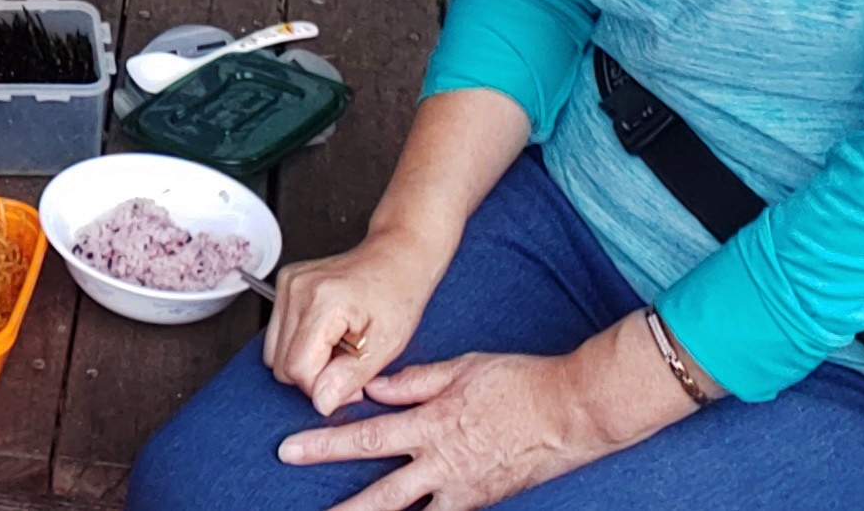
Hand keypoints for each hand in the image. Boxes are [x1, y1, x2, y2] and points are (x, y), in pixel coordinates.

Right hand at [263, 227, 448, 414]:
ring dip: (306, 361)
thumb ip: (351, 376)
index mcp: (323, 302)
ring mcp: (287, 285)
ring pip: (274, 354)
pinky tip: (329, 335)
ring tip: (339, 349)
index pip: (298, 369)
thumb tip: (321, 402)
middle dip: (315, 376)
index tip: (353, 384)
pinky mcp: (285, 285)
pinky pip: (278, 335)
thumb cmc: (399, 292)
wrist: (398, 256)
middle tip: (349, 365)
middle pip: (281, 365)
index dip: (324, 388)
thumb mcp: (388, 343)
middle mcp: (297, 289)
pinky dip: (301, 345)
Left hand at [276, 325, 695, 510]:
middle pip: (381, 492)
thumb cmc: (521, 382)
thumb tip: (375, 388)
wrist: (572, 410)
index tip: (290, 450)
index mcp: (432, 423)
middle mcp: (443, 461)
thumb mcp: (461, 367)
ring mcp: (463, 487)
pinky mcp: (483, 500)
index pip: (366, 437)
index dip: (324, 445)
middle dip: (341, 505)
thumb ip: (414, 381)